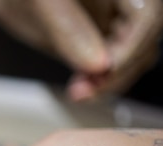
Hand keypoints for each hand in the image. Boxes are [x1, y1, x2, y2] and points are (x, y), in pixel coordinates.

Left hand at [0, 0, 162, 100]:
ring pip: (131, 56)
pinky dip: (98, 80)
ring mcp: (111, 20)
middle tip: (86, 92)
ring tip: (79, 93)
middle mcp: (123, 1)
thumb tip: (97, 65)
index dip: (131, 47)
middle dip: (119, 71)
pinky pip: (109, 64)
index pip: (146, 16)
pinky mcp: (95, 39)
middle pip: (143, 40)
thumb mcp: (42, 2)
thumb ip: (68, 28)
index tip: (103, 71)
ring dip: (109, 80)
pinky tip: (80, 89)